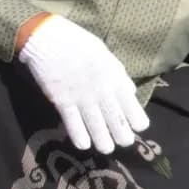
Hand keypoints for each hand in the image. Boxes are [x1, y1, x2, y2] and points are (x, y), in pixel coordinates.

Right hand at [18, 15, 149, 153]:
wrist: (49, 39)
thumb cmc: (80, 44)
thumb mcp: (107, 56)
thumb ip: (119, 76)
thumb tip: (131, 93)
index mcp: (115, 78)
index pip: (132, 106)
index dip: (137, 120)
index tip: (139, 128)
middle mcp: (102, 91)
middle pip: (116, 120)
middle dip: (123, 135)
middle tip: (124, 143)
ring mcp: (82, 97)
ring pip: (97, 126)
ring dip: (103, 141)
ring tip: (107, 148)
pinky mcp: (62, 101)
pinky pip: (73, 123)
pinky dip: (80, 136)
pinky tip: (84, 145)